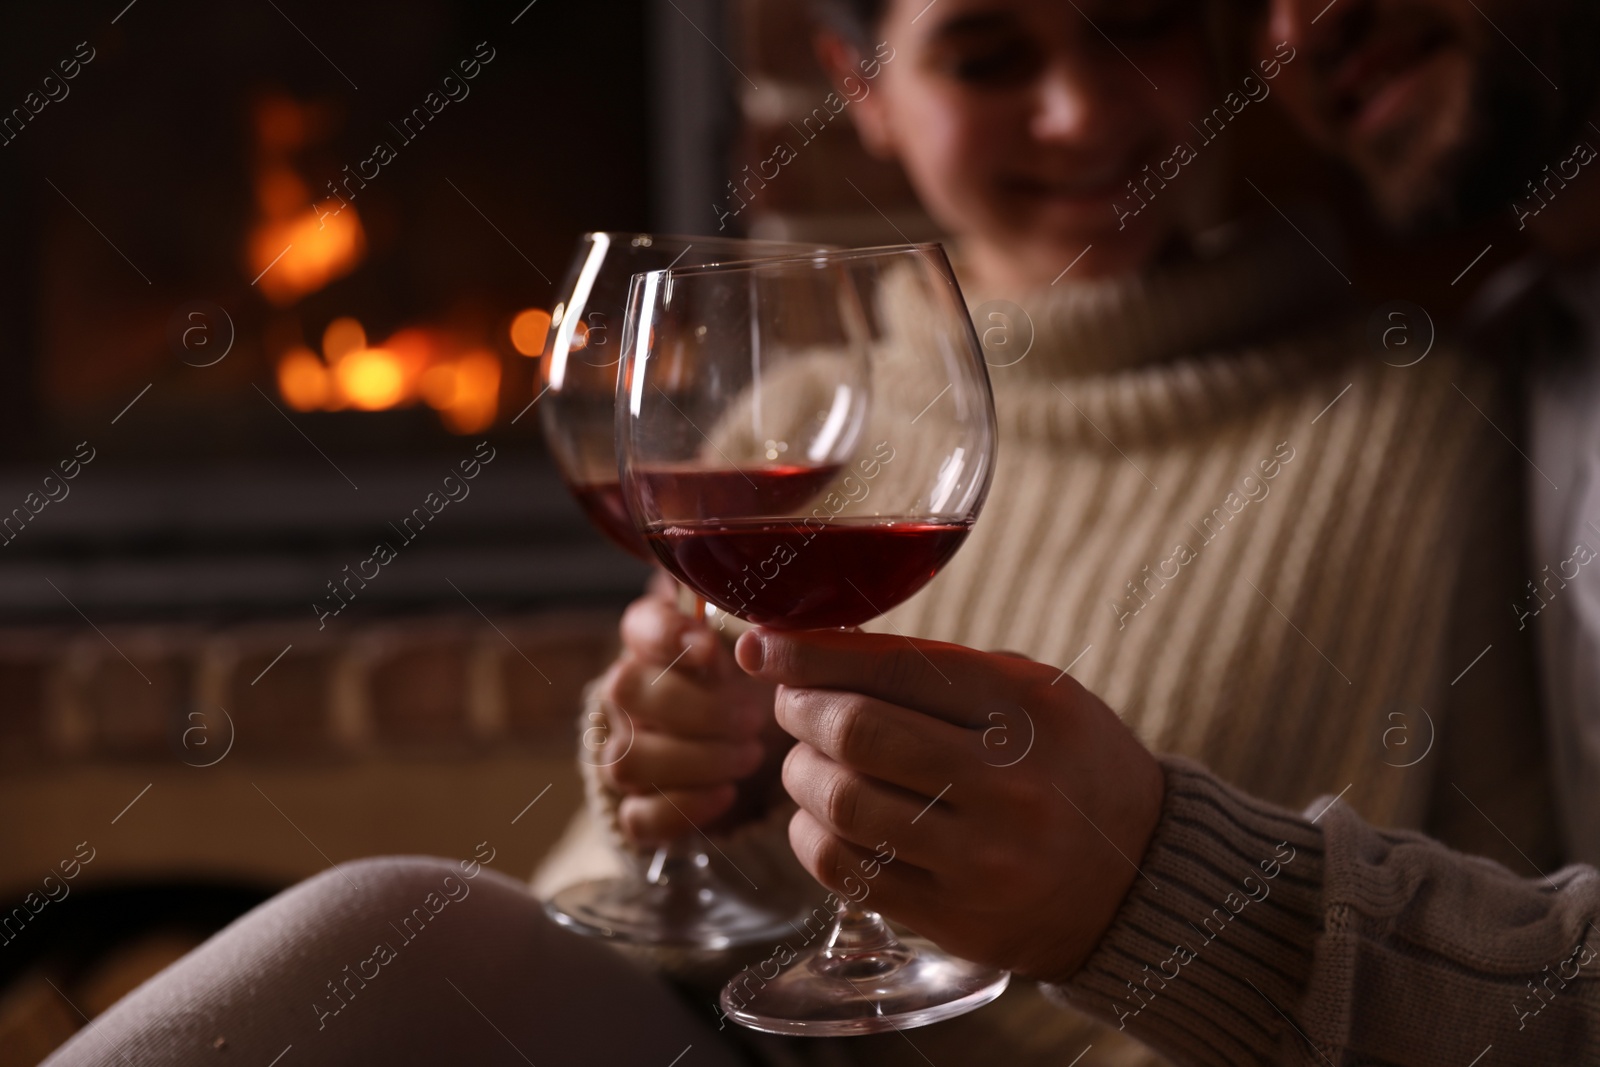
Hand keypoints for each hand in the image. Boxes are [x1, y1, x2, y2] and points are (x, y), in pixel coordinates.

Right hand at [595, 577, 787, 846]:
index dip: (668, 635)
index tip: (711, 651)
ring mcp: (624, 749)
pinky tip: (727, 793)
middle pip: (625, 690)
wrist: (755, 745)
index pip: (639, 625)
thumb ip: (764, 627)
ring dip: (696, 761)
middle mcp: (627, 692)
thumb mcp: (768, 648)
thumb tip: (773, 626)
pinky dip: (684, 807)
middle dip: (697, 709)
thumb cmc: (758, 684)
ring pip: (627, 758)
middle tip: (754, 719)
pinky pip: (637, 816)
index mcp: (654, 642)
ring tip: (750, 755)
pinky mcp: (635, 805)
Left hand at [735, 627, 1164, 982]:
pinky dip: (812, 836)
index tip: (762, 645)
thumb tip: (811, 650)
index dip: (810, 652)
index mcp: (1026, 709)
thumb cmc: (1068, 764)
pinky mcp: (956, 918)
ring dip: (800, 774)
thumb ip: (934, 672)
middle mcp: (1008, 784)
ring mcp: (982, 859)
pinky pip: (847, 872)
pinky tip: (822, 819)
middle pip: (857, 732)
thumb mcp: (1031, 694)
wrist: (1140, 876)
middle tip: (790, 703)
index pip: (893, 668)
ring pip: (843, 804)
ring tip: (807, 762)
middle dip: (799, 708)